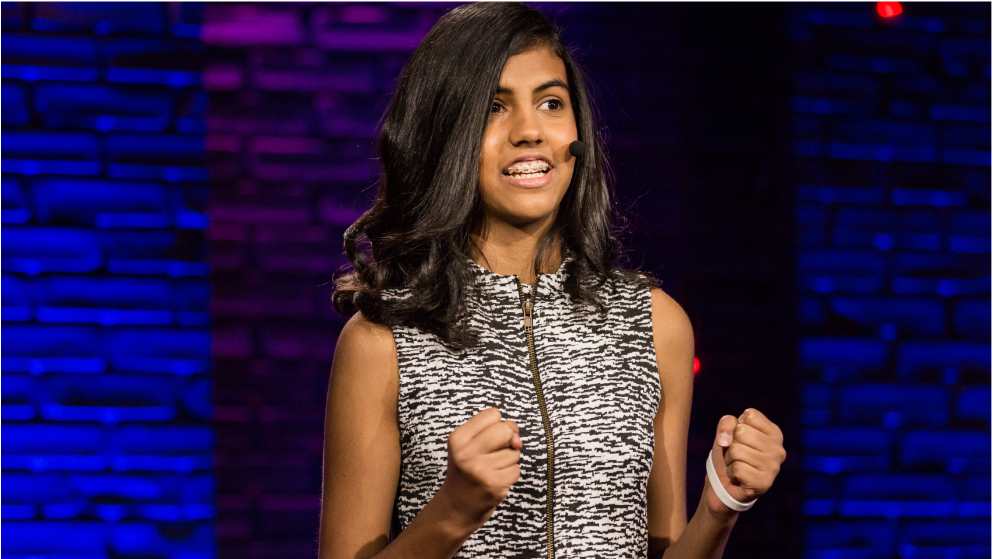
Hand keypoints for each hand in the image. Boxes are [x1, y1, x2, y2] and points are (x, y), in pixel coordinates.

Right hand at [437, 407, 522, 528]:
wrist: (456, 507)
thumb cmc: (466, 471)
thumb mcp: (467, 446)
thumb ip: (493, 433)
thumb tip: (518, 441)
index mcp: (458, 438)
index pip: (492, 414)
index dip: (497, 425)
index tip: (488, 438)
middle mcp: (467, 452)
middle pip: (505, 429)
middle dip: (508, 439)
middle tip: (495, 452)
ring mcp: (481, 469)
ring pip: (514, 452)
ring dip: (509, 460)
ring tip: (491, 469)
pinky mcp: (494, 484)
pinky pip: (516, 469)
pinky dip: (510, 475)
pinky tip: (496, 480)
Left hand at [706, 408, 785, 515]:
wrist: (724, 484)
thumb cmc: (730, 454)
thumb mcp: (727, 432)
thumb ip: (727, 423)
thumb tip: (725, 440)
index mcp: (774, 433)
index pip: (749, 415)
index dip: (737, 426)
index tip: (740, 439)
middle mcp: (779, 450)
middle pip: (741, 432)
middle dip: (731, 444)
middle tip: (737, 455)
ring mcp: (774, 468)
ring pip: (737, 450)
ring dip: (729, 459)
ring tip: (738, 465)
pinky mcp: (764, 483)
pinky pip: (737, 468)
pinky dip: (731, 472)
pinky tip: (739, 477)